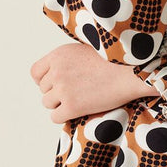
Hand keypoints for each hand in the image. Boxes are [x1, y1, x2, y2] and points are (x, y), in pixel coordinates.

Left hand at [30, 42, 159, 124]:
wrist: (130, 72)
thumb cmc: (113, 61)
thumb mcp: (85, 49)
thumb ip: (67, 60)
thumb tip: (55, 73)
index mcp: (58, 55)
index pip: (36, 72)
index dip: (44, 80)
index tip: (54, 84)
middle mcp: (57, 71)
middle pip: (43, 89)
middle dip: (56, 92)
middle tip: (76, 92)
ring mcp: (63, 90)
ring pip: (48, 103)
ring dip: (60, 104)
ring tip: (79, 100)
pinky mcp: (72, 107)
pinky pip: (55, 117)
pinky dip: (64, 116)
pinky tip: (78, 111)